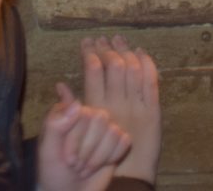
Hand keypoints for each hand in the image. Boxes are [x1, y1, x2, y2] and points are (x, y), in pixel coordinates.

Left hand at [36, 82, 129, 190]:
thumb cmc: (55, 173)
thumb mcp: (47, 151)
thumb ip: (55, 126)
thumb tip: (77, 104)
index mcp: (67, 112)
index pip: (81, 112)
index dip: (75, 139)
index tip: (67, 159)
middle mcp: (87, 115)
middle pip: (100, 119)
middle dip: (88, 149)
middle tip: (76, 164)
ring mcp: (104, 127)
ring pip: (113, 131)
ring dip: (98, 157)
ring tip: (86, 167)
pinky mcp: (118, 141)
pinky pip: (125, 141)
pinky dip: (112, 157)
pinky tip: (102, 164)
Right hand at [82, 35, 161, 183]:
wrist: (128, 174)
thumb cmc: (100, 153)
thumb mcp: (81, 130)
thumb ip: (71, 106)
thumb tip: (59, 85)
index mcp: (97, 107)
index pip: (93, 70)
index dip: (90, 52)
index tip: (87, 42)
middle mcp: (117, 103)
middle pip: (114, 65)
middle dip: (108, 47)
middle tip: (103, 38)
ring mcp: (137, 105)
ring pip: (133, 69)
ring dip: (126, 50)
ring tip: (120, 40)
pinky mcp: (153, 109)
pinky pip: (151, 80)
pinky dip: (147, 63)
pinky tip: (141, 53)